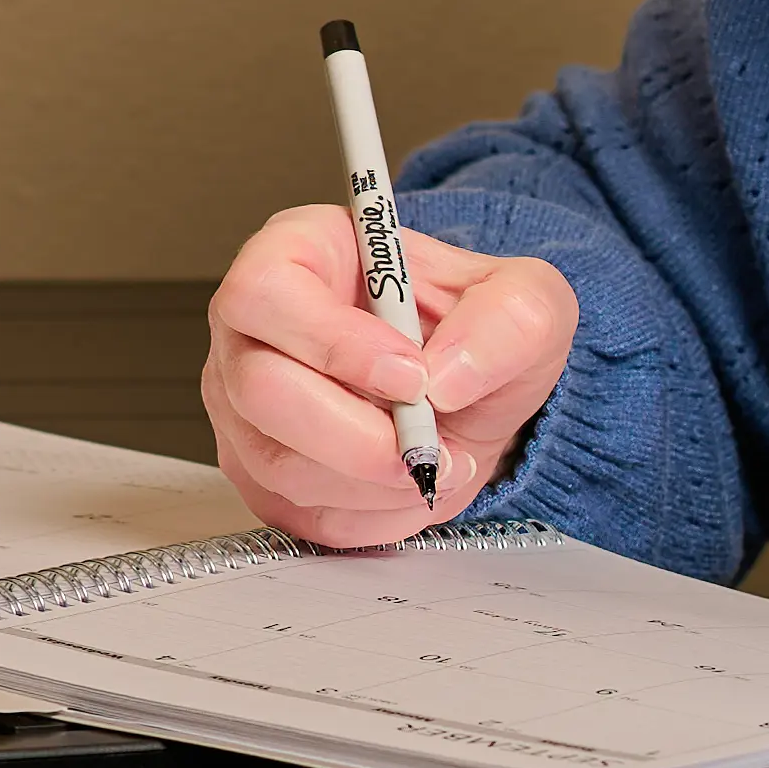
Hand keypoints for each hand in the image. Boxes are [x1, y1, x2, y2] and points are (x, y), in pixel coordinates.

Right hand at [201, 205, 577, 550]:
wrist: (472, 392)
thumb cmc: (474, 327)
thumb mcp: (525, 299)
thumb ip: (508, 318)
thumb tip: (446, 377)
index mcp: (296, 253)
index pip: (266, 292)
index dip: (334, 342)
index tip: (412, 376)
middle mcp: (251, 330)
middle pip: (259, 389)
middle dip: (356, 436)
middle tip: (430, 446)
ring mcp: (243, 409)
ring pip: (278, 464)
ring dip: (373, 482)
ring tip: (440, 461)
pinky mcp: (261, 476)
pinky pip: (300, 513)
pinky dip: (372, 514)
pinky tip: (412, 484)